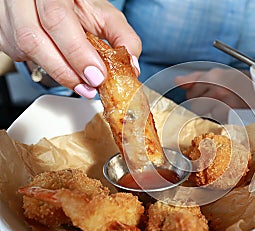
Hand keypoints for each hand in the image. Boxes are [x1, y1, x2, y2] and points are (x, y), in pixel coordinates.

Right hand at [0, 0, 140, 97]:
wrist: (53, 0)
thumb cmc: (79, 4)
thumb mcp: (105, 14)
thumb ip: (122, 37)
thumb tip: (131, 65)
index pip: (57, 19)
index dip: (77, 52)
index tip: (96, 76)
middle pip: (34, 38)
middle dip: (65, 71)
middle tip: (88, 87)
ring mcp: (8, 12)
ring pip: (23, 49)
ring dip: (53, 71)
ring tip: (77, 80)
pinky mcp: (2, 28)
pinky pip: (17, 54)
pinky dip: (40, 64)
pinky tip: (55, 59)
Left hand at [175, 68, 254, 121]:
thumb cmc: (242, 83)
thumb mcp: (221, 74)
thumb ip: (196, 77)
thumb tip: (177, 81)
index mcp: (215, 76)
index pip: (191, 92)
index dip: (196, 93)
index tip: (206, 92)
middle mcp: (218, 90)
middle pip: (195, 104)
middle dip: (202, 102)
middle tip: (218, 99)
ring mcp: (225, 104)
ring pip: (204, 113)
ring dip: (212, 111)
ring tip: (225, 105)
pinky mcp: (231, 117)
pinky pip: (216, 120)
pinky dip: (221, 117)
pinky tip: (230, 111)